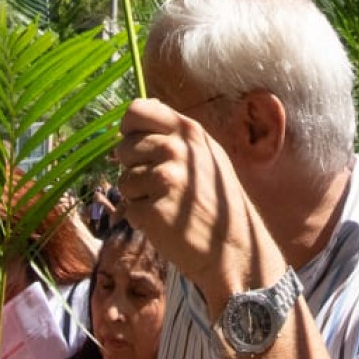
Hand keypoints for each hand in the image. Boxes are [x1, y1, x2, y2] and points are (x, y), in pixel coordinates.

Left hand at [111, 98, 282, 313]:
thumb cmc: (217, 201)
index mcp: (189, 132)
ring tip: (168, 205)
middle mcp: (176, 150)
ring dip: (139, 196)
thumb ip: (175, 132)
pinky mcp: (153, 210)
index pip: (137, 111)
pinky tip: (166, 222)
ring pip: (124, 180)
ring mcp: (165, 180)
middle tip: (163, 186)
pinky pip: (129, 208)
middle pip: (125, 148)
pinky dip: (142, 219)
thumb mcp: (206, 154)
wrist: (234, 248)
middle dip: (134, 168)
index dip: (129, 128)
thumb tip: (137, 111)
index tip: (136, 144)